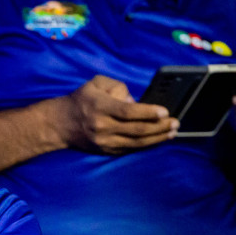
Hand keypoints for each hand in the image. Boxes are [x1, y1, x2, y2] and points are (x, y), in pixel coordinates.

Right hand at [56, 75, 177, 154]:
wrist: (60, 124)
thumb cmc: (81, 100)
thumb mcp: (96, 84)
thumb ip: (117, 87)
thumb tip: (134, 101)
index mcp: (100, 107)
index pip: (128, 112)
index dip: (148, 112)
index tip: (164, 111)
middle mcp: (102, 126)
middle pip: (136, 129)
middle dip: (159, 127)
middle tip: (175, 122)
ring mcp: (104, 141)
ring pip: (136, 143)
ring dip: (157, 138)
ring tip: (172, 132)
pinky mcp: (106, 151)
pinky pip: (130, 149)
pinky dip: (146, 145)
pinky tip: (157, 140)